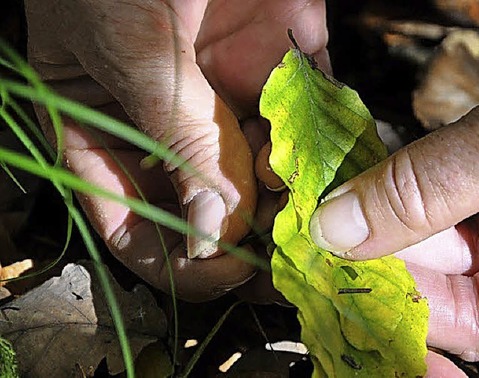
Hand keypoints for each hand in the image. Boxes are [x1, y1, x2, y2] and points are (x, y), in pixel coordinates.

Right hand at [25, 0, 327, 301]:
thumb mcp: (132, 46)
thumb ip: (175, 140)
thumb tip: (210, 237)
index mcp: (105, 125)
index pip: (133, 221)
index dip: (177, 257)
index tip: (225, 270)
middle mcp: (172, 119)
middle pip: (211, 203)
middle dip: (250, 232)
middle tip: (291, 250)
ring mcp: (231, 91)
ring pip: (267, 169)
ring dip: (292, 192)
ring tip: (311, 196)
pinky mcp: (287, 60)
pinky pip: (312, 118)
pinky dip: (328, 144)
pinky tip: (339, 162)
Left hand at [310, 1, 478, 375]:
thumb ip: (434, 188)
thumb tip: (340, 229)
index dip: (448, 375)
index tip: (386, 351)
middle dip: (406, 289)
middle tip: (338, 259)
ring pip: (465, 270)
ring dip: (403, 245)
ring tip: (347, 223)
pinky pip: (466, 226)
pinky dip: (422, 211)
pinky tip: (378, 197)